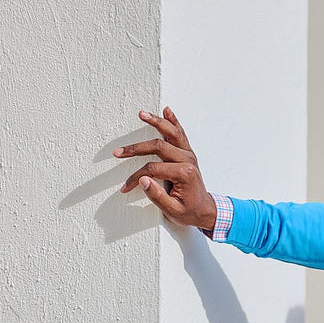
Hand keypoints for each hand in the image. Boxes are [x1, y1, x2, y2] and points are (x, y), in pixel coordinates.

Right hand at [113, 106, 216, 230]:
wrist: (205, 211)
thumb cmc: (189, 212)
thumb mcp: (172, 211)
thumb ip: (157, 196)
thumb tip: (142, 180)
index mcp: (184, 174)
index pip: (153, 169)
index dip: (136, 176)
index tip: (126, 186)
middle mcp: (188, 160)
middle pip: (158, 147)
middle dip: (136, 149)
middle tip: (118, 152)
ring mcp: (189, 155)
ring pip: (172, 133)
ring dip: (156, 122)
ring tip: (141, 114)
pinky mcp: (188, 153)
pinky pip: (181, 134)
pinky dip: (173, 121)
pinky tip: (166, 110)